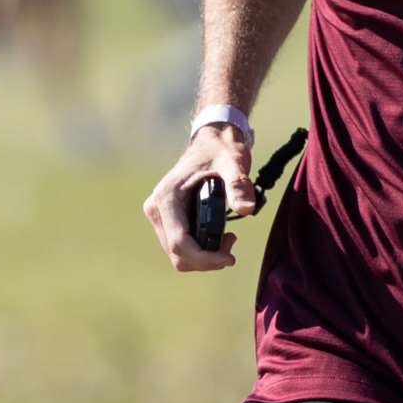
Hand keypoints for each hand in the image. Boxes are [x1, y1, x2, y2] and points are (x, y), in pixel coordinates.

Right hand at [143, 126, 255, 271]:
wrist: (211, 142)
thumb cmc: (221, 150)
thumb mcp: (233, 162)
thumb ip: (238, 184)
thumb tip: (246, 208)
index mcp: (166, 197)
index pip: (179, 243)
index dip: (204, 257)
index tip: (229, 258)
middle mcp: (156, 208)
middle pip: (177, 254)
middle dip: (206, 260)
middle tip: (231, 246)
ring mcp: (159, 216)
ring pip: (178, 255)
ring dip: (204, 258)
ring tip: (228, 240)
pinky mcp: (167, 220)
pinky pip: (181, 248)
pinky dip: (201, 252)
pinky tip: (219, 238)